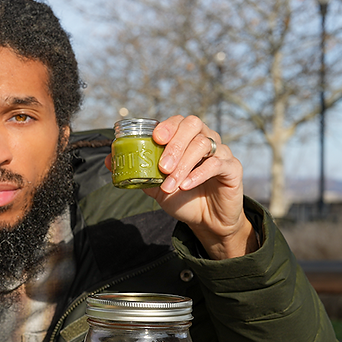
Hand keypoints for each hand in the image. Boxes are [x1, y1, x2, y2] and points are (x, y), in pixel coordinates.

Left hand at [139, 115, 256, 258]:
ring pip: (204, 145)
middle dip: (175, 144)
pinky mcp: (232, 168)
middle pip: (193, 125)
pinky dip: (199, 173)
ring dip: (183, 165)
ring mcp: (221, 152)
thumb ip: (137, 171)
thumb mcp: (155, 186)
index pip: (179, 121)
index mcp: (187, 139)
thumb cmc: (182, 197)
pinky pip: (217, 163)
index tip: (156, 138)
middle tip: (162, 166)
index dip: (167, 126)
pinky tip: (186, 185)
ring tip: (170, 184)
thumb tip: (109, 160)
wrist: (206, 221)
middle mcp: (205, 140)